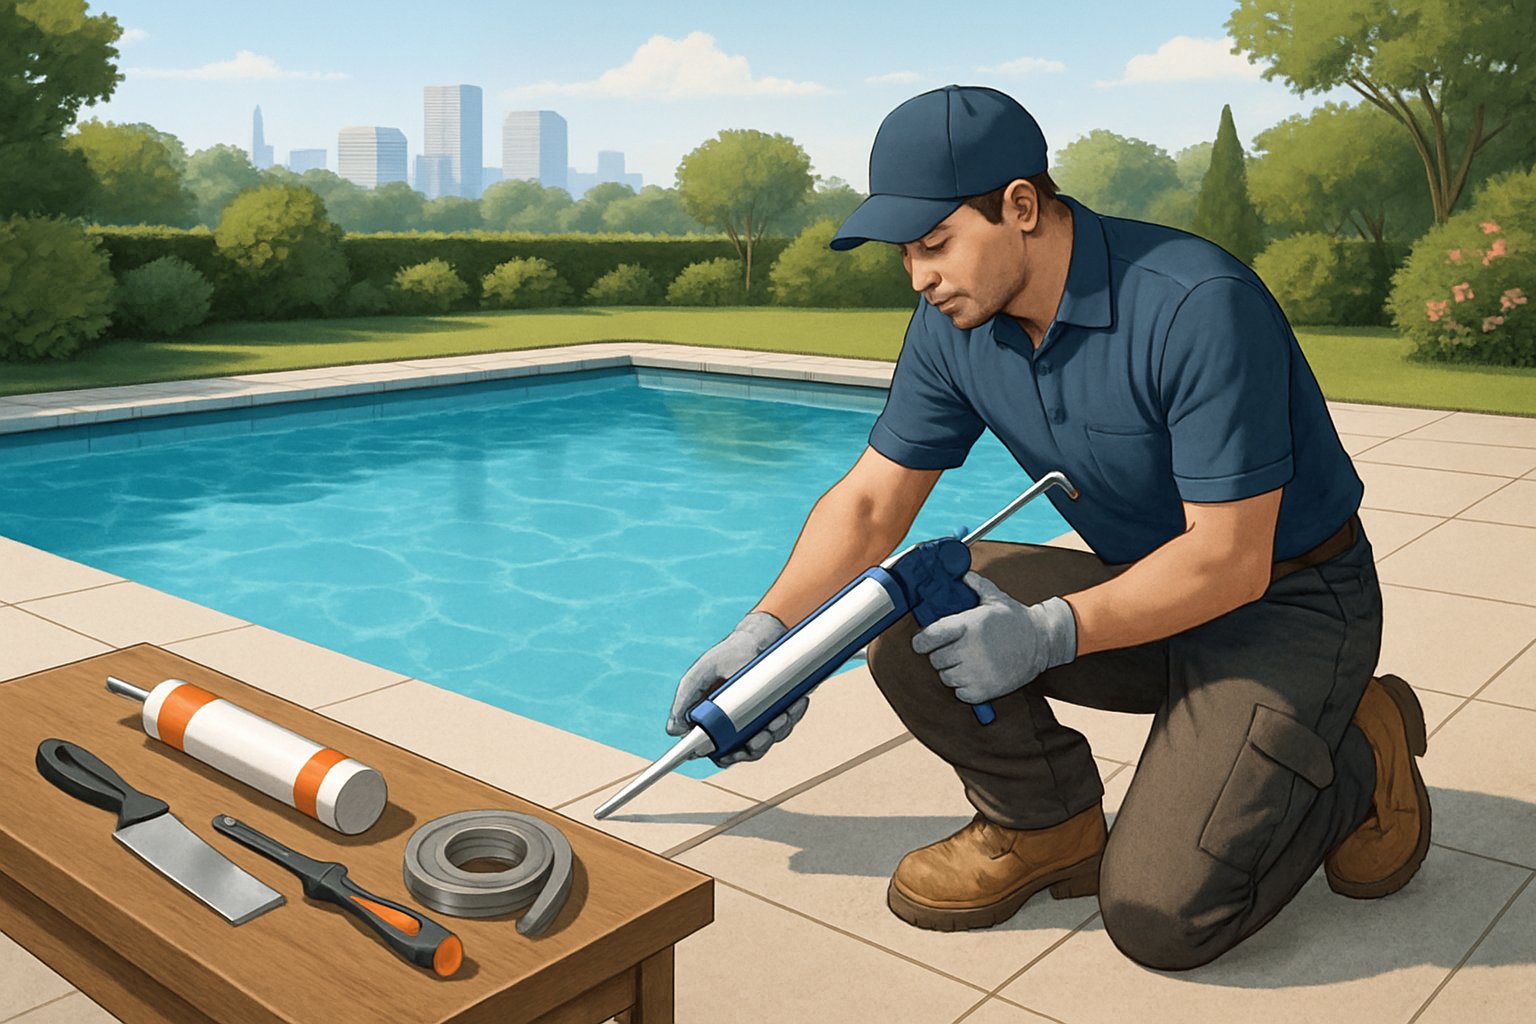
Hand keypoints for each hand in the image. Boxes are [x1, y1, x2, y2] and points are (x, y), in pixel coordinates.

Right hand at [667, 611, 808, 764]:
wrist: (759, 636)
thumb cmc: (727, 654)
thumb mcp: (701, 674)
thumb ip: (685, 700)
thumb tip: (673, 730)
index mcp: (716, 721)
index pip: (719, 752)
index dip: (727, 757)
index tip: (734, 751)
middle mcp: (739, 723)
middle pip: (748, 751)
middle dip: (758, 746)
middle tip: (763, 733)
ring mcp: (761, 717)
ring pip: (771, 738)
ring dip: (778, 731)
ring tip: (781, 714)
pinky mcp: (781, 708)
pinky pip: (789, 721)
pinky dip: (794, 715)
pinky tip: (798, 703)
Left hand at [912, 572, 1077, 705]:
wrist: (1044, 641)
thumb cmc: (1017, 619)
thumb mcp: (995, 597)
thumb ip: (975, 584)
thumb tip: (961, 573)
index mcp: (967, 626)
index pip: (928, 638)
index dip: (921, 642)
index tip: (922, 643)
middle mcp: (969, 650)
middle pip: (935, 660)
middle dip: (941, 655)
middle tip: (954, 650)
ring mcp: (976, 672)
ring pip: (946, 677)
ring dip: (952, 671)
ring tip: (967, 661)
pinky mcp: (984, 691)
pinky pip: (959, 693)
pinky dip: (964, 687)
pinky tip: (975, 675)